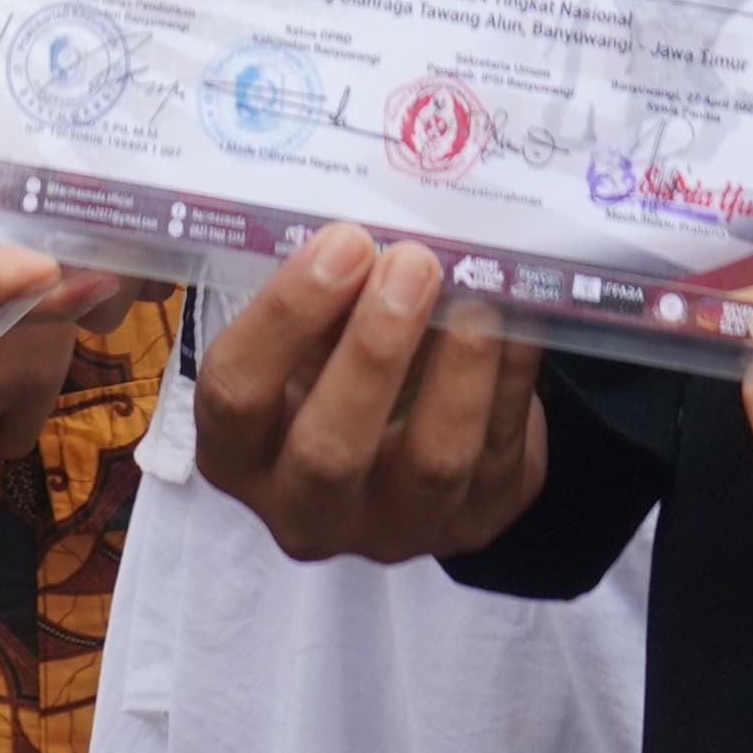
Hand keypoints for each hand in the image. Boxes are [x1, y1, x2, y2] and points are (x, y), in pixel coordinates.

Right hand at [193, 223, 546, 561]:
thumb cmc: (334, 357)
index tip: (342, 242)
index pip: (236, 394)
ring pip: (431, 465)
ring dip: (457, 371)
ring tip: (476, 298)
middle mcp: (304, 507)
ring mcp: (393, 528)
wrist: (407, 424)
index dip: (286, 317)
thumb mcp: (305, 331)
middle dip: (374, 352)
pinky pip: (499, 452)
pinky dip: (511, 379)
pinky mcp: (473, 522)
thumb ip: (321, 290)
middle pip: (328, 452)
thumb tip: (372, 223)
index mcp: (238, 451)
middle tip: (412, 265)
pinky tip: (516, 320)